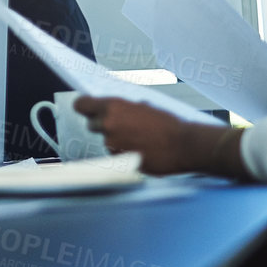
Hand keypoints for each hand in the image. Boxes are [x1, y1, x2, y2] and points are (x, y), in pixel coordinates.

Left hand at [72, 96, 221, 175]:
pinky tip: (142, 150)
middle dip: (104, 126)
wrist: (185, 145)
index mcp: (113, 107)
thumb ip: (122, 108)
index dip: (85, 107)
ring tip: (140, 139)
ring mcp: (113, 144)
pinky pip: (116, 155)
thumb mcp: (143, 106)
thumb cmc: (169, 124)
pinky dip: (125, 153)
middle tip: (123, 127)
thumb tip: (111, 110)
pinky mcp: (120, 161)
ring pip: (106, 141)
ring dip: (117, 141)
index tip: (87, 109)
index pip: (82, 105)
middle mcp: (108, 125)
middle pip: (92, 125)